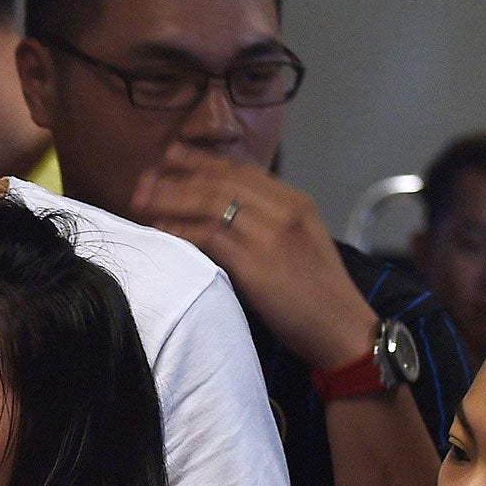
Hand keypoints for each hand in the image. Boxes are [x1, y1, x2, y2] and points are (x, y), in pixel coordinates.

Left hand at [131, 147, 375, 371]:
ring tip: (141, 199)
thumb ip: (269, 224)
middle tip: (144, 176)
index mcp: (296, 202)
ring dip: (170, 198)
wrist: (345, 330)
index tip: (173, 155)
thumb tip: (226, 217)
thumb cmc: (320, 297)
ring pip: (211, 203)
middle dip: (178, 175)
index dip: (204, 161)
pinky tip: (160, 229)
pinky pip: (210, 237)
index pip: (243, 170)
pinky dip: (181, 230)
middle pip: (221, 182)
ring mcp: (272, 235)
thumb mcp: (301, 245)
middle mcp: (285, 211)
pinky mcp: (258, 264)